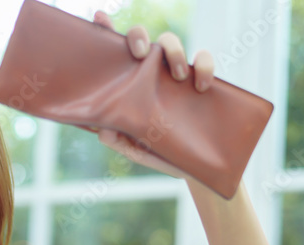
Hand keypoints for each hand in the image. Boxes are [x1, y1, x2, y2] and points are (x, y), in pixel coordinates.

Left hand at [91, 10, 216, 179]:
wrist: (196, 166)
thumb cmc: (160, 155)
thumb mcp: (137, 151)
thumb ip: (119, 141)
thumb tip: (103, 131)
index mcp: (130, 86)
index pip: (115, 54)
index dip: (106, 32)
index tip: (99, 19)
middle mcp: (150, 74)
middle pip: (142, 39)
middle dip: (139, 36)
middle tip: (142, 53)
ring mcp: (175, 75)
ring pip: (171, 42)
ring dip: (173, 51)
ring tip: (179, 76)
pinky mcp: (199, 81)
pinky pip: (204, 60)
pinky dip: (204, 66)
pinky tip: (201, 87)